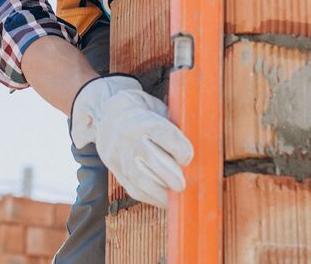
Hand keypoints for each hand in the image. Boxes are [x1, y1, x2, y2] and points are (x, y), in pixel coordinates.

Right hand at [69, 75, 193, 207]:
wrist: (110, 115)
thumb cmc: (145, 114)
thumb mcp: (160, 111)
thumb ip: (176, 129)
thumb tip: (200, 150)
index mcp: (145, 120)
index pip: (165, 134)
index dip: (181, 149)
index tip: (188, 157)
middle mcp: (131, 138)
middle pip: (153, 161)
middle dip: (173, 177)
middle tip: (184, 184)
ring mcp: (121, 156)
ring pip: (142, 180)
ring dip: (163, 193)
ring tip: (177, 195)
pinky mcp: (117, 171)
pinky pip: (134, 190)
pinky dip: (152, 198)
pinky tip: (164, 198)